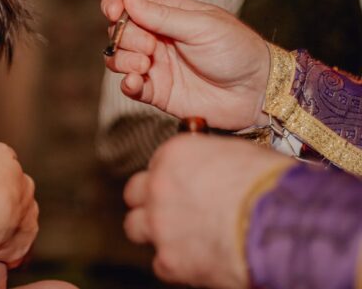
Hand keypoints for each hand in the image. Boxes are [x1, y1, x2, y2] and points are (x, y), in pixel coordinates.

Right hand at [0, 142, 38, 267]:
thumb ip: (4, 155)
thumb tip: (6, 159)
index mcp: (27, 184)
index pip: (18, 182)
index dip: (2, 184)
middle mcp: (31, 208)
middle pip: (22, 207)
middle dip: (9, 207)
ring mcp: (26, 232)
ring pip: (20, 230)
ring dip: (8, 229)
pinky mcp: (17, 252)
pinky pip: (12, 252)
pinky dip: (4, 250)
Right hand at [101, 0, 270, 129]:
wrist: (256, 91)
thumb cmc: (237, 50)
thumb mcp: (201, 26)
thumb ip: (162, 15)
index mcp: (167, 13)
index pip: (128, 1)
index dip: (115, 4)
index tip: (114, 12)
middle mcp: (157, 37)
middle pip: (120, 31)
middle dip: (126, 37)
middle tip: (150, 47)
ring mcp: (155, 65)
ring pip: (118, 58)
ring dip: (124, 60)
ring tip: (145, 66)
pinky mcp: (156, 91)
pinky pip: (129, 87)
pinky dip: (126, 84)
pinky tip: (136, 82)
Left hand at [123, 134, 293, 287]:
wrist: (282, 222)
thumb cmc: (272, 185)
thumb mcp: (239, 154)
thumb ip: (211, 160)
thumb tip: (215, 168)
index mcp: (174, 155)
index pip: (155, 166)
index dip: (169, 179)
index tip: (181, 187)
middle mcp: (159, 186)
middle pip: (135, 194)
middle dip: (149, 202)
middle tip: (170, 211)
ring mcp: (160, 224)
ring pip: (135, 227)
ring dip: (154, 232)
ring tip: (181, 238)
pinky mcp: (169, 260)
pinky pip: (160, 264)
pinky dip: (176, 265)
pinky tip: (200, 261)